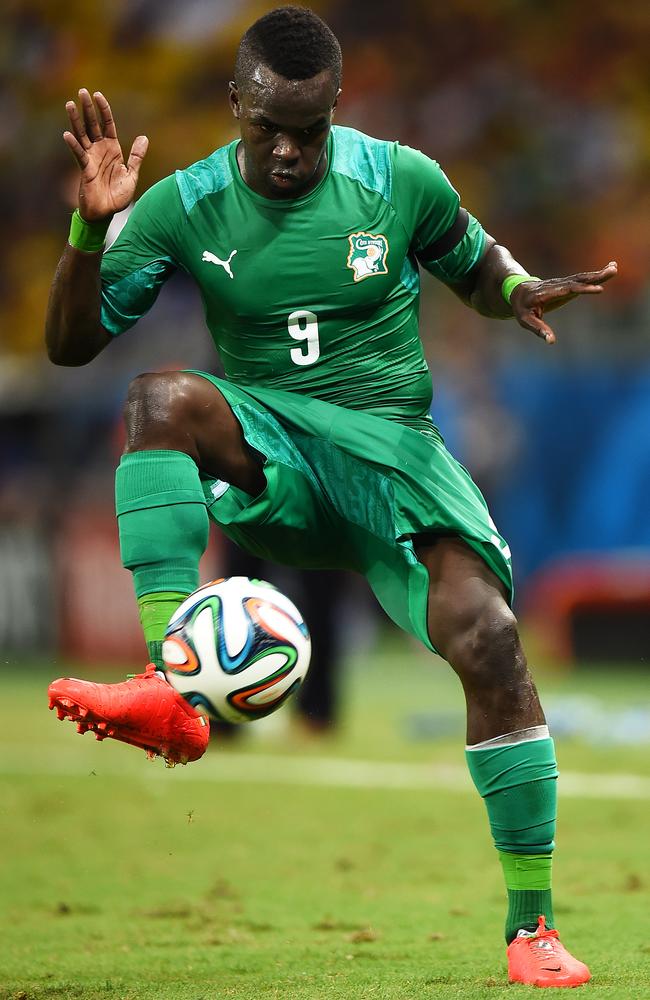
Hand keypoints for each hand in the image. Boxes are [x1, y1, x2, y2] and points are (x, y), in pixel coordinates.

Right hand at [63, 89, 148, 221]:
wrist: (108, 212)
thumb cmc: (118, 195)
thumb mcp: (132, 174)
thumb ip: (136, 156)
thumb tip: (144, 137)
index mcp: (112, 149)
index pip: (107, 124)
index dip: (103, 110)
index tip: (98, 95)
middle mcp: (99, 150)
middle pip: (92, 125)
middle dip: (88, 108)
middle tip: (82, 91)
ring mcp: (91, 158)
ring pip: (82, 135)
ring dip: (76, 120)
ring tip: (70, 104)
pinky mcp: (85, 169)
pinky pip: (78, 154)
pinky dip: (73, 145)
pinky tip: (67, 135)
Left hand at [510, 262, 617, 343]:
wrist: (518, 291)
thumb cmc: (522, 308)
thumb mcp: (526, 321)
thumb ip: (539, 329)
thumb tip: (551, 341)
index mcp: (546, 293)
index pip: (566, 290)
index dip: (582, 289)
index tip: (597, 289)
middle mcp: (556, 285)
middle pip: (577, 280)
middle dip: (594, 277)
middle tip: (612, 272)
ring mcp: (562, 282)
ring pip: (581, 278)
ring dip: (598, 274)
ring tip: (614, 268)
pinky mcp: (567, 283)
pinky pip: (582, 279)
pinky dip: (595, 275)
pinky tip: (609, 268)